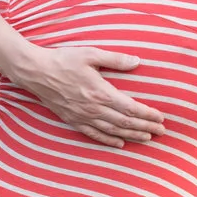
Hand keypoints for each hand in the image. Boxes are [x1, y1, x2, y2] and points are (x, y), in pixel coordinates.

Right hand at [9, 44, 164, 145]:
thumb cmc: (63, 59)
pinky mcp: (72, 120)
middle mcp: (93, 108)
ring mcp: (82, 116)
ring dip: (132, 135)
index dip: (148, 115)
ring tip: (147, 138)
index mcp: (100, 92)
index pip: (130, 108)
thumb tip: (137, 61)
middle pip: (125, 122)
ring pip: (112, 131)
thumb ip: (115, 59)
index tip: (161, 118)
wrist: (35, 71)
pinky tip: (120, 143)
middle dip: (146, 128)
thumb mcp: (90, 54)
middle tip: (162, 132)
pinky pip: (94, 134)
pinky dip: (109, 141)